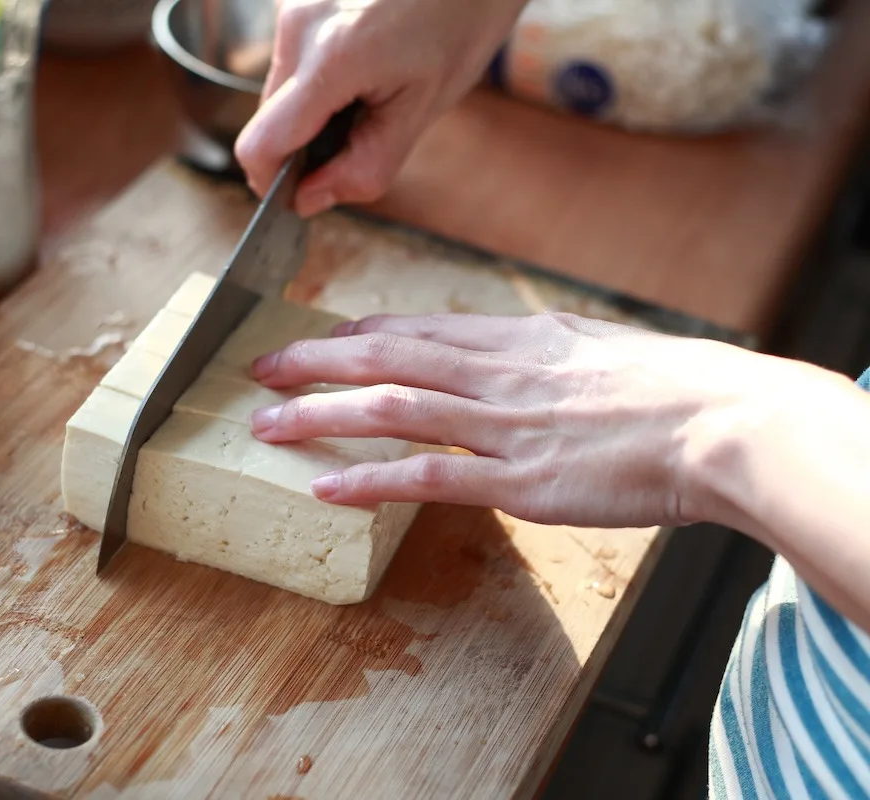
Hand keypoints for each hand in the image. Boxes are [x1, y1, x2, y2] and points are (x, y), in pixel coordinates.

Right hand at [234, 0, 526, 217]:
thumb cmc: (462, 24)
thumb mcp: (423, 109)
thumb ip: (364, 166)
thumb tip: (309, 200)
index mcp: (332, 58)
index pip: (260, 145)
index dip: (274, 183)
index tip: (301, 195)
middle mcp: (299, 26)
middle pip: (267, 121)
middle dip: (303, 145)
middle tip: (359, 135)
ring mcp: (293, 6)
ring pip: (278, 92)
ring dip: (312, 111)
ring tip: (367, 90)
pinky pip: (291, 60)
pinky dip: (317, 79)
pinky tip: (361, 63)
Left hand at [246, 311, 845, 529]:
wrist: (719, 422)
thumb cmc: (669, 386)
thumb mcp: (593, 346)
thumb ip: (538, 350)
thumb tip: (507, 352)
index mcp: (515, 338)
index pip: (416, 329)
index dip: (356, 335)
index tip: (317, 341)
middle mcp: (494, 372)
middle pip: (383, 357)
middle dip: (313, 363)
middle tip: (260, 370)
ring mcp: (500, 426)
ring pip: (388, 409)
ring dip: (319, 415)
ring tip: (266, 425)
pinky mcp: (517, 481)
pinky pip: (426, 477)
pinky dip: (369, 479)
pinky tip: (325, 485)